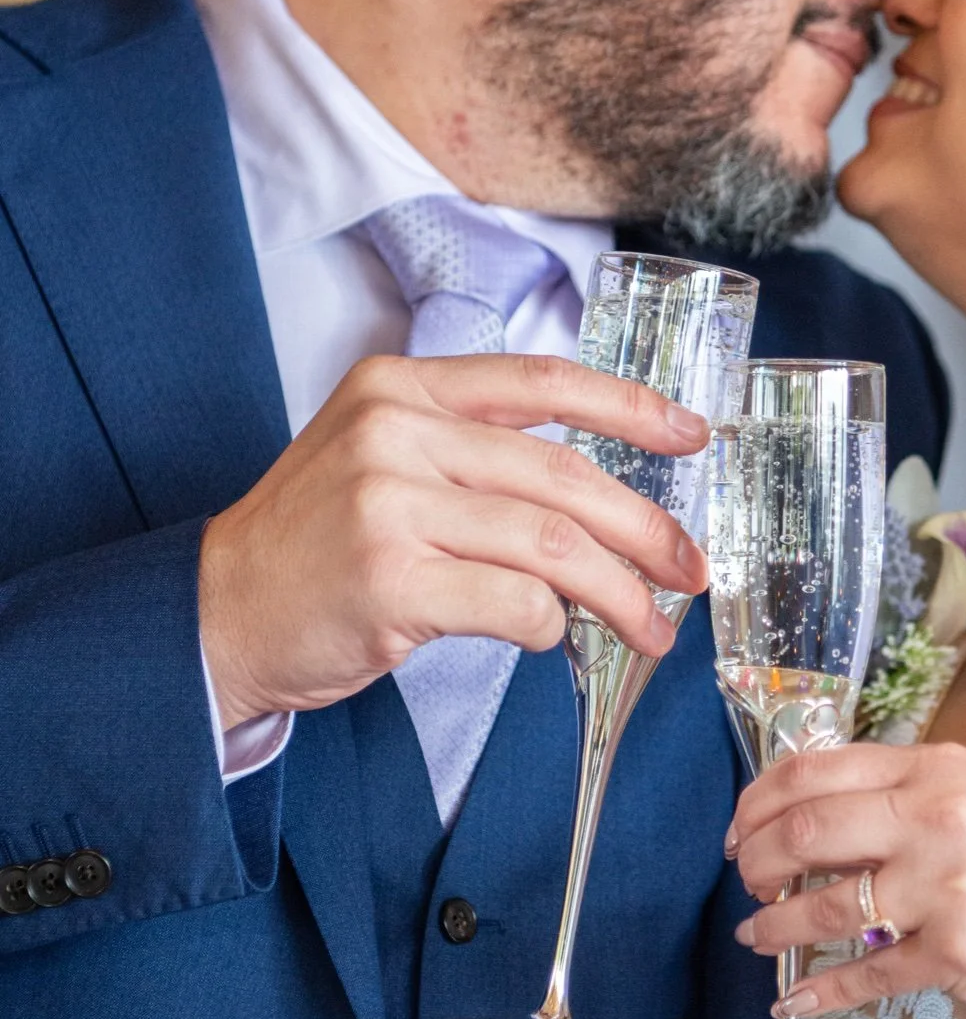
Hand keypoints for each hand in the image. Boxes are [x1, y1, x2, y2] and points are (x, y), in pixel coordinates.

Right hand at [199, 353, 708, 727]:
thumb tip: (601, 494)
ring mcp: (389, 503)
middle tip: (690, 570)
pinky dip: (549, 627)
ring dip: (619, 594)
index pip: (542, 380)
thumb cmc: (316, 548)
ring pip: (554, 545)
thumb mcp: (382, 460)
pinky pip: (516, 602)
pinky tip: (547, 638)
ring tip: (649, 627)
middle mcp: (396, 431)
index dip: (631, 407)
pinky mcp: (391, 579)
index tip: (693, 437)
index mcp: (402, 387)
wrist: (218, 612)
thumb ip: (472, 453)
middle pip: (564, 476)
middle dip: (647, 530)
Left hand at [727, 741, 965, 1018]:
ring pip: (824, 907)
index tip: (741, 828)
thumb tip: (821, 818)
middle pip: (806, 830)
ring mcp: (944, 890)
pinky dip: (818, 989)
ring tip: (756, 935)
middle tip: (746, 881)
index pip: (817, 769)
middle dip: (757, 861)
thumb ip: (912, 798)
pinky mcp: (954, 956)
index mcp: (939, 769)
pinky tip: (792, 996)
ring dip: (774, 926)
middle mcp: (936, 819)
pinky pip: (866, 975)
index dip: (760, 800)